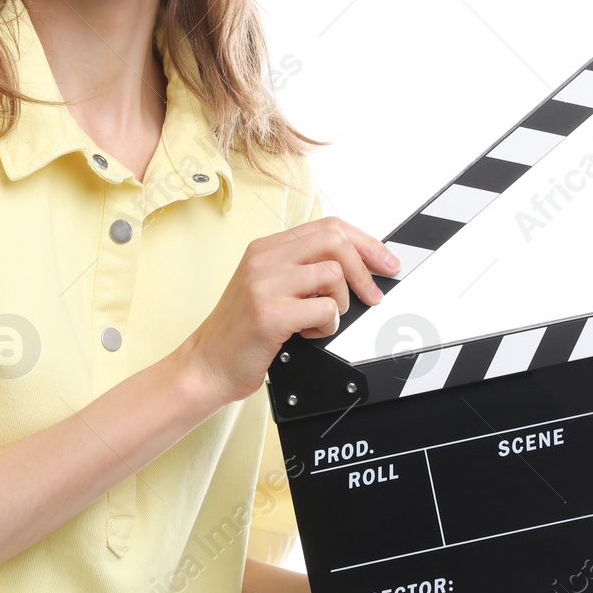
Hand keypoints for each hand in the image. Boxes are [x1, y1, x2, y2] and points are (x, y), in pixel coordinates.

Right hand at [179, 216, 398, 410]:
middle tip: (373, 294)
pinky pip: (324, 309)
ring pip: (332, 274)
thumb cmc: (240, 332)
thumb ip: (301, 270)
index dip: (365, 242)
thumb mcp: (266, 287)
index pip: (328, 226)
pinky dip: (327, 325)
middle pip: (334, 240)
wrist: (207, 365)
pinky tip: (308, 333)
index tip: (385, 262)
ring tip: (321, 319)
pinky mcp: (270, 313)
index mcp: (265, 248)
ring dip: (339, 303)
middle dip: (365, 268)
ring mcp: (265, 284)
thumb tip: (355, 265)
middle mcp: (264, 259)